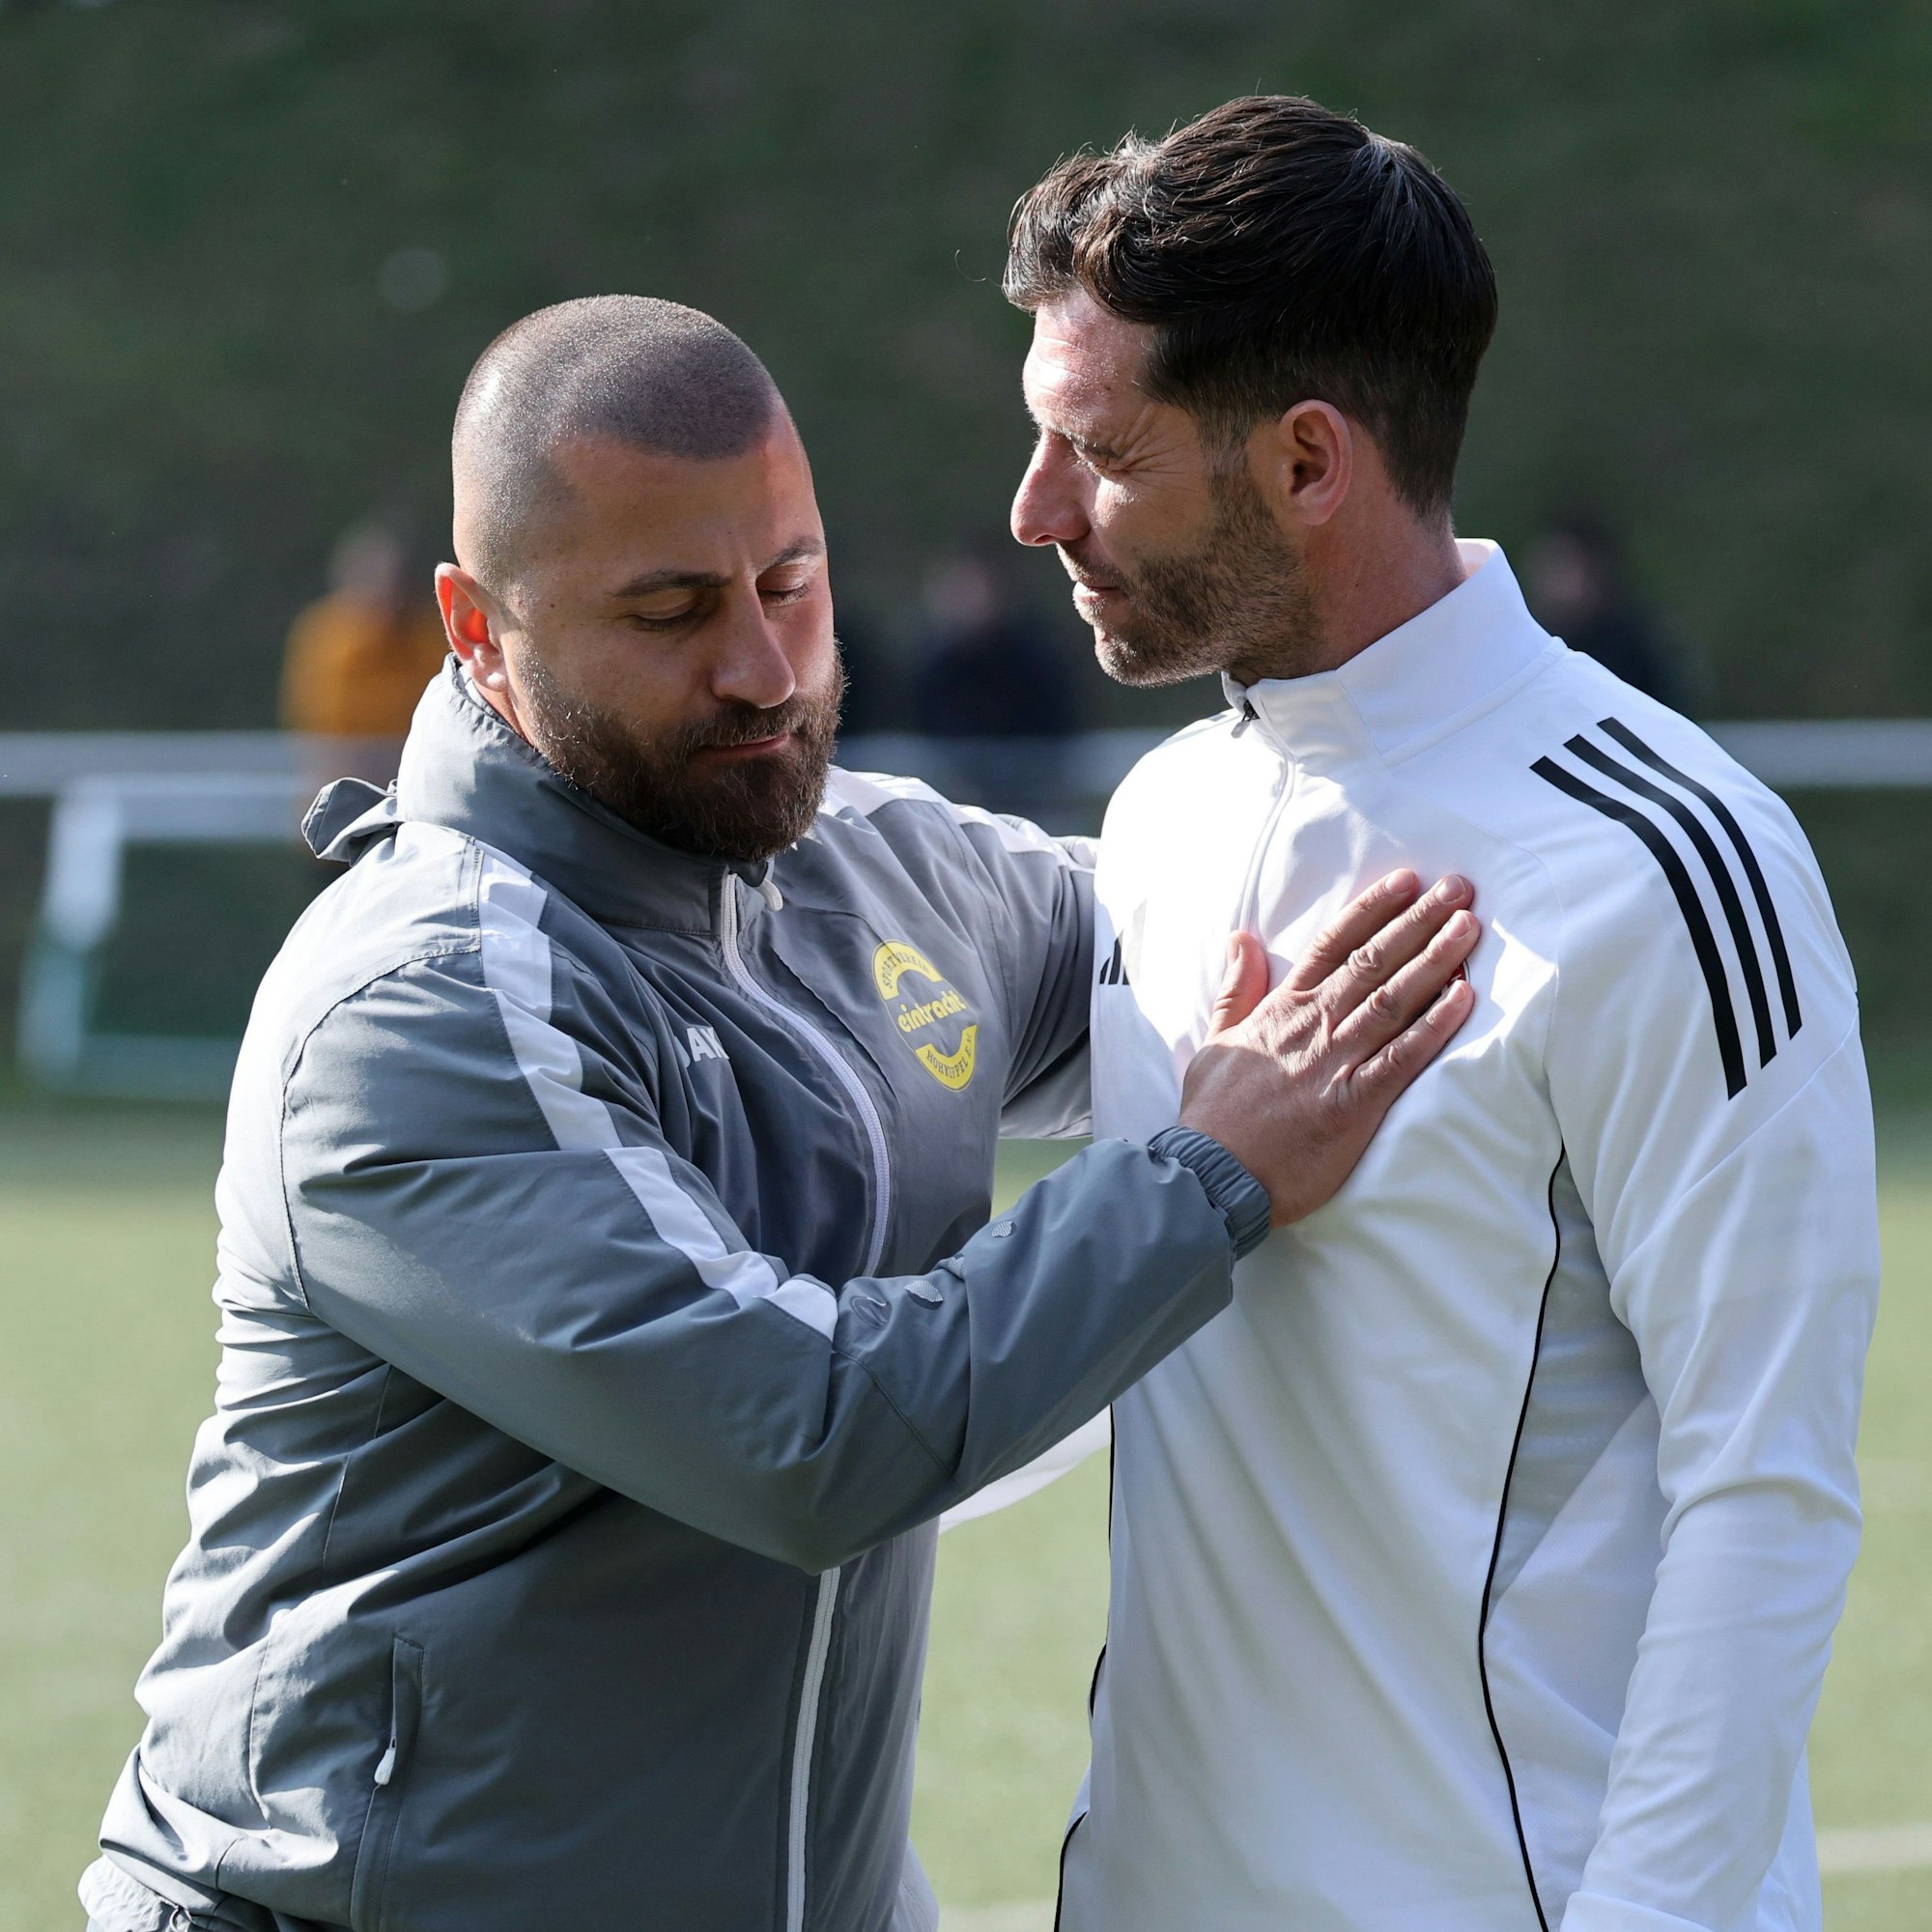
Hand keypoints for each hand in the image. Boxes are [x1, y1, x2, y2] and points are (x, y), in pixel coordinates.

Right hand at [1177, 870, 1478, 1226]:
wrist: (1214, 1173)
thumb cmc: (1215, 1113)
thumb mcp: (1215, 1041)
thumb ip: (1235, 990)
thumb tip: (1241, 939)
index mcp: (1283, 1008)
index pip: (1334, 944)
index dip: (1373, 909)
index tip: (1406, 882)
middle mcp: (1315, 1025)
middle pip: (1374, 960)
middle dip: (1419, 920)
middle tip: (1457, 888)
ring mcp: (1337, 1061)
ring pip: (1394, 998)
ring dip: (1434, 959)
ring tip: (1467, 927)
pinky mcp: (1356, 1102)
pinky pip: (1403, 1057)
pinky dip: (1434, 1025)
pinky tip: (1463, 998)